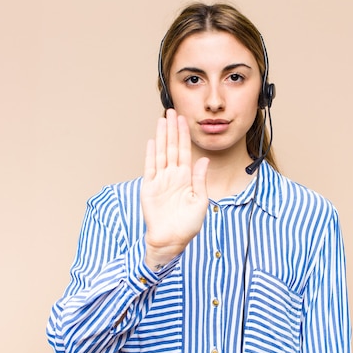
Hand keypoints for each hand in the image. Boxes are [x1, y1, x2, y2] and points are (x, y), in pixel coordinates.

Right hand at [141, 109, 208, 268]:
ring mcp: (160, 181)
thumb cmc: (188, 225)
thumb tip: (204, 160)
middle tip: (172, 112)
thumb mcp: (200, 201)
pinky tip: (151, 142)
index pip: (185, 151)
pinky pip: (150, 168)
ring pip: (161, 153)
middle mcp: (173, 176)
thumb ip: (200, 179)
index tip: (183, 120)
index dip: (184, 135)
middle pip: (172, 147)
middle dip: (172, 130)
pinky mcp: (149, 188)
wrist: (171, 241)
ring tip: (161, 121)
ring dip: (161, 137)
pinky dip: (150, 155)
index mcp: (186, 178)